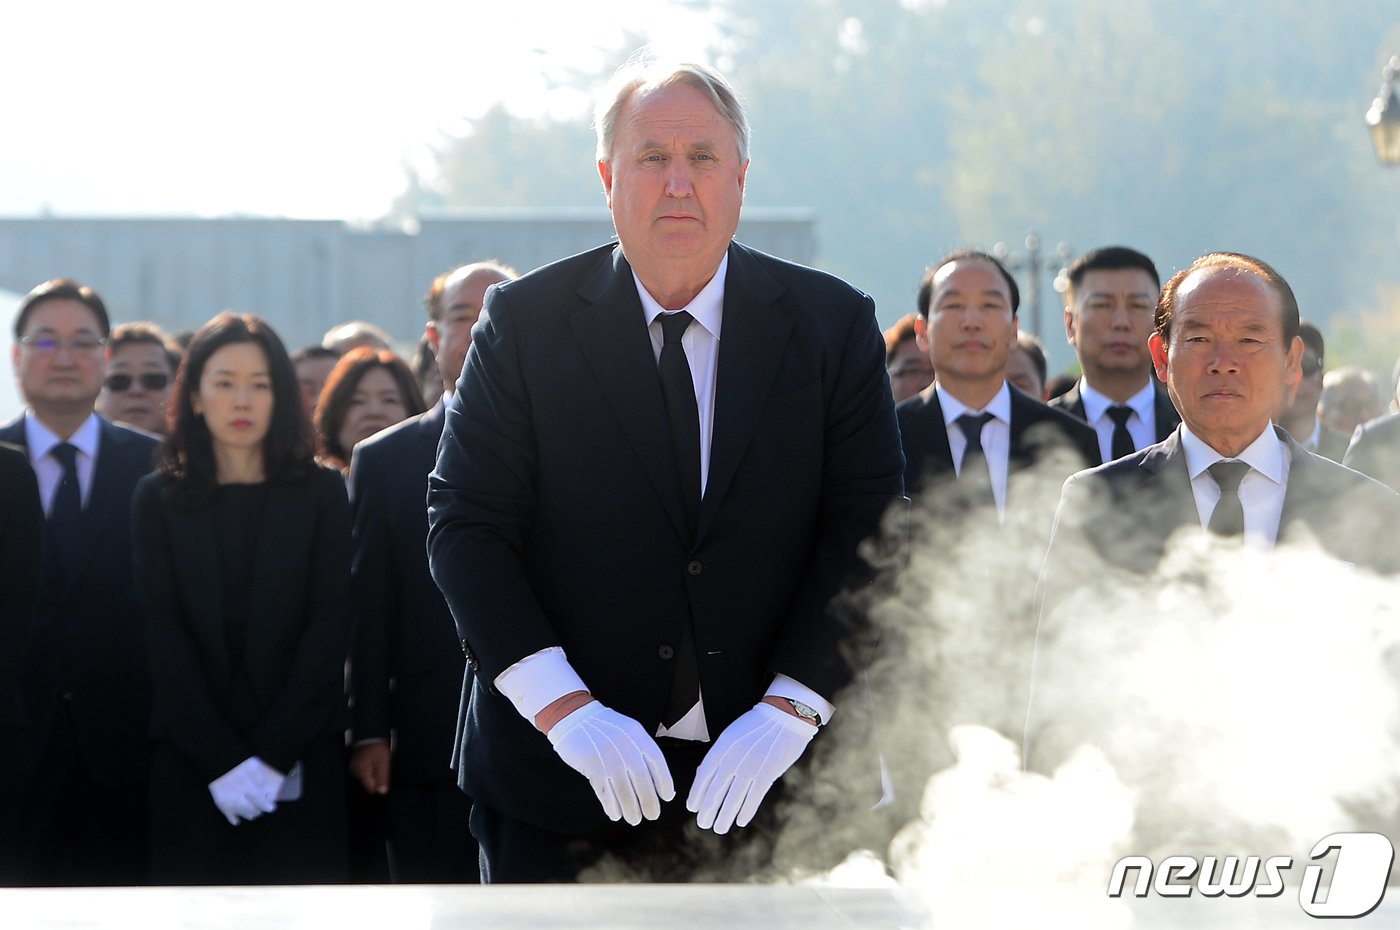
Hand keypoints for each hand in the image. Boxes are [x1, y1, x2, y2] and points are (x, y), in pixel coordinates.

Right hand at [207, 757, 281, 825]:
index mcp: (247, 787)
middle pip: (251, 809)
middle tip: (262, 810)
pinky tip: (237, 820)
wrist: (217, 763)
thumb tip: (267, 790)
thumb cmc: (236, 763)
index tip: (272, 808)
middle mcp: (238, 797)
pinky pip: (228, 815)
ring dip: (249, 815)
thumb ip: (261, 778)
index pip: (260, 801)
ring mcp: (228, 801)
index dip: (267, 806)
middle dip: (259, 811)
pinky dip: (234, 819)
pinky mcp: (220, 803)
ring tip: (254, 814)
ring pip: (241, 813)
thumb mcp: (253, 766)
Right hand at [350, 742, 391, 794]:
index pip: (370, 788)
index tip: (382, 773)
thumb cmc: (377, 748)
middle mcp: (355, 772)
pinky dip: (371, 767)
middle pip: (369, 782)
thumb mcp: (383, 763)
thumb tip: (382, 792)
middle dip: (377, 777)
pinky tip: (374, 760)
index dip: (379, 783)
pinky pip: (365, 771)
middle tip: (380, 765)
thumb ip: (382, 778)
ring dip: (374, 772)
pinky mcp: (356, 764)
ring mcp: (354, 767)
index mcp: (361, 773)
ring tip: (377, 761)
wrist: (370, 734)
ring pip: (367, 777)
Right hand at [546, 700, 674, 825]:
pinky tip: (615, 814)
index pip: (657, 763)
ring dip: (631, 809)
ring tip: (634, 819)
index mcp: (637, 736)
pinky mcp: (591, 766)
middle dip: (649, 802)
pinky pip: (605, 792)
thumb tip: (658, 783)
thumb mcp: (628, 732)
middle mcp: (625, 747)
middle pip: (642, 781)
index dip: (664, 782)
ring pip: (624, 791)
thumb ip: (642, 752)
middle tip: (653, 815)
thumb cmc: (604, 728)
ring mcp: (608, 757)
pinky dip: (611, 806)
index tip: (667, 797)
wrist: (574, 717)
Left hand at [687, 702, 815, 834]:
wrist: (785, 715)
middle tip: (703, 823)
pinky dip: (746, 811)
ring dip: (725, 816)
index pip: (704, 775)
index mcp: (723, 746)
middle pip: (716, 790)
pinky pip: (754, 797)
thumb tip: (703, 775)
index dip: (697, 793)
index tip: (692, 807)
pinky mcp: (768, 773)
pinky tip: (740, 821)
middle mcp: (734, 758)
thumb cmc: (757, 726)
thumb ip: (720, 755)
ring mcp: (751, 766)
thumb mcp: (732, 735)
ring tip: (719, 828)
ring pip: (733, 798)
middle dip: (708, 810)